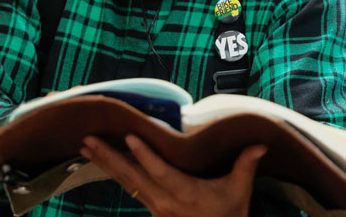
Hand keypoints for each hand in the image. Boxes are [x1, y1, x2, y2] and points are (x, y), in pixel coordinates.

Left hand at [80, 134, 265, 216]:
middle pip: (132, 177)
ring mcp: (156, 207)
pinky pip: (130, 188)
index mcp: (186, 194)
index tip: (131, 137)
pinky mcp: (153, 208)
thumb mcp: (240, 191)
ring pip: (126, 183)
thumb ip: (246, 165)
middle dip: (109, 157)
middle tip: (88, 139)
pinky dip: (115, 173)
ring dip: (105, 164)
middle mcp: (165, 201)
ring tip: (86, 146)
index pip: (161, 172)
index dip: (145, 155)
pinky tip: (103, 162)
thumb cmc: (230, 214)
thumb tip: (259, 144)